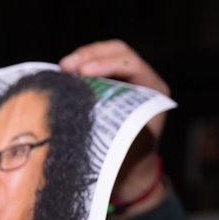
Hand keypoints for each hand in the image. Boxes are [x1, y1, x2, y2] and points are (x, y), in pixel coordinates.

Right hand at [60, 40, 169, 216]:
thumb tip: (89, 110)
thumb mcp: (128, 144)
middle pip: (117, 51)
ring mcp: (127, 77)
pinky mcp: (112, 80)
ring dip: (82, 58)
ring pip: (104, 54)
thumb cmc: (132, 159)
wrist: (134, 169)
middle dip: (90, 55)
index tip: (84, 72)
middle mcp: (144, 79)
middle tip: (66, 66)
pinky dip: (79, 66)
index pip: (132, 65)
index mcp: (155, 91)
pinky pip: (95, 64)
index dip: (107, 64)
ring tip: (63, 69)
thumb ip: (114, 126)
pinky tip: (64, 75)